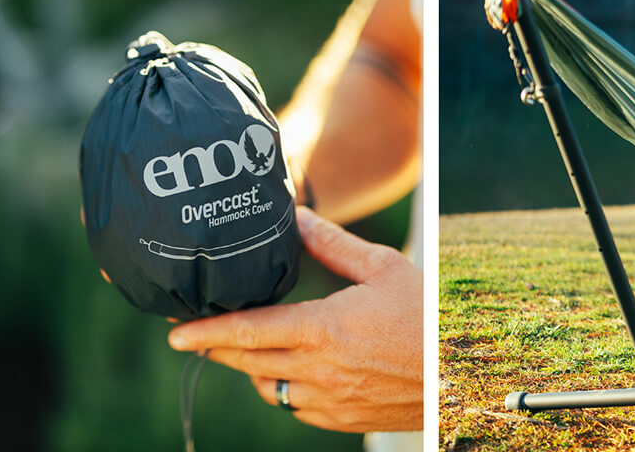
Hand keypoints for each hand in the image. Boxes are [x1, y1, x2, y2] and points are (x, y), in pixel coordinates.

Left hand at [165, 206, 420, 433]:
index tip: (174, 333)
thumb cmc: (426, 315)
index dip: (205, 333)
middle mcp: (320, 370)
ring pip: (267, 387)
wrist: (460, 374)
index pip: (249, 332)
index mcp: (325, 329)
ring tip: (245, 345)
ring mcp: (329, 400)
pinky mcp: (340, 419)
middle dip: (213, 348)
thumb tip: (294, 215)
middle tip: (189, 335)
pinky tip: (287, 368)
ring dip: (250, 367)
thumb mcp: (383, 268)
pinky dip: (282, 387)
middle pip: (246, 361)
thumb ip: (331, 243)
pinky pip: (294, 406)